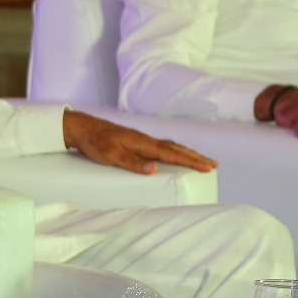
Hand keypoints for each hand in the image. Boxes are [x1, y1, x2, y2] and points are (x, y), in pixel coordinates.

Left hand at [61, 110, 217, 173]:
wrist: (83, 128)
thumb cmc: (95, 142)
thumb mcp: (111, 155)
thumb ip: (132, 162)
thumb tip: (154, 168)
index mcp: (143, 143)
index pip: (172, 153)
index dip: (191, 161)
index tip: (207, 167)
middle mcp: (146, 140)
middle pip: (176, 148)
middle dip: (195, 157)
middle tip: (214, 165)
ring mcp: (142, 140)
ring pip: (171, 146)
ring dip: (187, 153)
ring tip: (201, 160)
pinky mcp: (137, 142)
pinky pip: (162, 147)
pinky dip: (174, 151)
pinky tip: (175, 155)